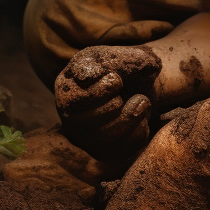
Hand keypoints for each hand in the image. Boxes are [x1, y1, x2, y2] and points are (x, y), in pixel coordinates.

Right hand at [54, 45, 161, 160]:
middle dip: (116, 104)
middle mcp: (71, 118)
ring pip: (109, 138)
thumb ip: (104, 62)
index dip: (101, 91)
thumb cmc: (125, 67)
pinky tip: (141, 115)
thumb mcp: (117, 57)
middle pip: (89, 125)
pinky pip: (125, 148)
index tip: (116, 79)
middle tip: (125, 92)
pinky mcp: (107, 151)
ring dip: (133, 115)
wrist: (144, 82)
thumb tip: (84, 77)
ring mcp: (88, 137)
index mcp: (65, 90)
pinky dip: (141, 129)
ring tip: (142, 100)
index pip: (74, 102)